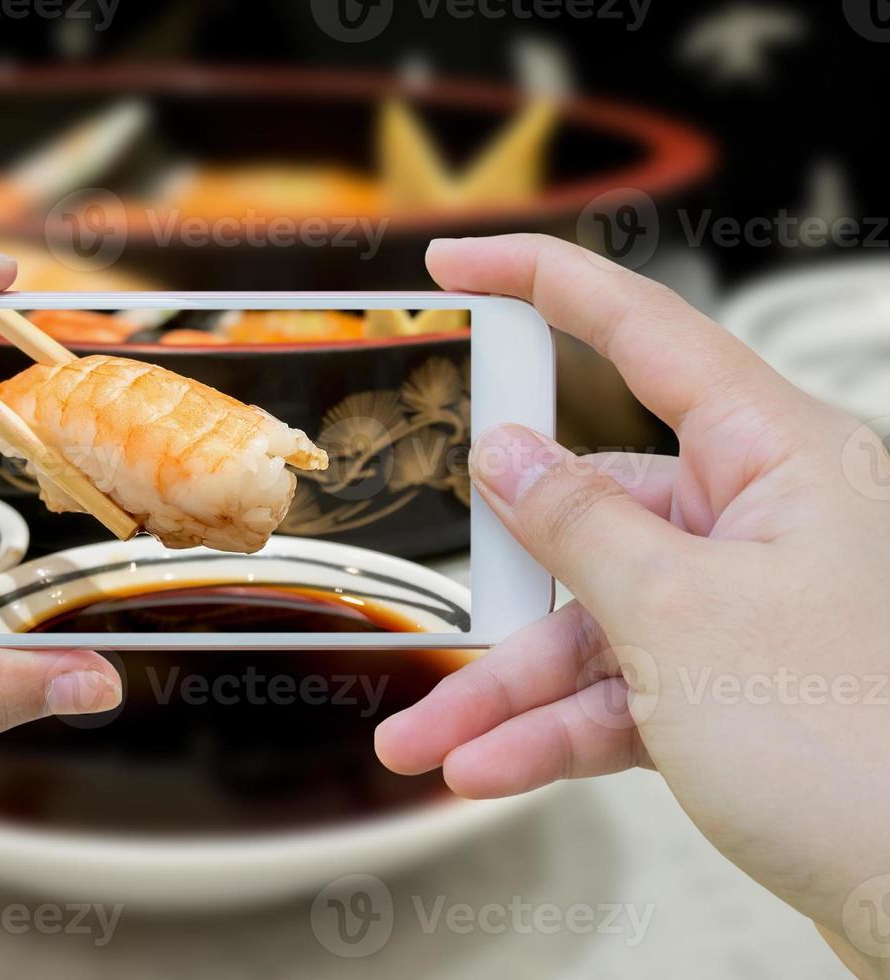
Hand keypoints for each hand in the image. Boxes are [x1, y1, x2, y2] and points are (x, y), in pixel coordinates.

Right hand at [375, 235, 889, 974]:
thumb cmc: (856, 751)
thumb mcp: (676, 617)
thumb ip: (577, 526)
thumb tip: (507, 458)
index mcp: (782, 459)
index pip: (645, 332)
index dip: (542, 283)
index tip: (459, 260)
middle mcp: (768, 522)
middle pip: (596, 514)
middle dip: (505, 587)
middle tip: (437, 613)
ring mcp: (750, 609)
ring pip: (595, 622)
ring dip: (510, 688)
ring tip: (431, 739)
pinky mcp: (735, 687)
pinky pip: (620, 689)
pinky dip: (556, 729)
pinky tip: (492, 765)